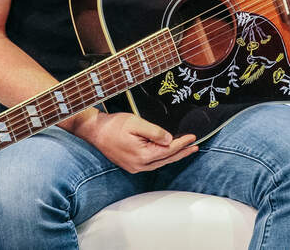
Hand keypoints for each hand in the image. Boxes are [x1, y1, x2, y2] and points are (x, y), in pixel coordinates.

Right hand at [70, 111, 198, 172]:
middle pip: (166, 159)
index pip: (169, 150)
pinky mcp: (130, 165)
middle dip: (182, 152)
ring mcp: (134, 167)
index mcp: (143, 155)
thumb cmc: (113, 125)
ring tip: (185, 150)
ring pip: (159, 163)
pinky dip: (161, 158)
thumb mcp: (136, 123)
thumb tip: (170, 140)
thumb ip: (155, 132)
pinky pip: (151, 163)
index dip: (182, 143)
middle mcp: (139, 165)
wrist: (94, 131)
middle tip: (195, 147)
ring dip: (173, 156)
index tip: (193, 137)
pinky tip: (166, 154)